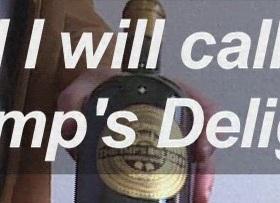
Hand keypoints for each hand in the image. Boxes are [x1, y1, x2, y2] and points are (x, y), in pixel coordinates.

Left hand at [56, 71, 215, 202]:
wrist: (92, 101)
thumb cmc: (95, 89)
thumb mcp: (83, 87)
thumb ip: (72, 101)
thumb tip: (71, 129)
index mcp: (163, 90)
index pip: (198, 104)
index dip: (208, 127)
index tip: (201, 152)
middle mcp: (173, 112)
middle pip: (203, 139)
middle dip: (207, 168)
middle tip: (200, 193)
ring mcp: (170, 135)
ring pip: (197, 159)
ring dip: (201, 183)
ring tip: (198, 202)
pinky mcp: (162, 154)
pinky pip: (183, 170)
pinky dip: (188, 188)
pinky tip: (187, 201)